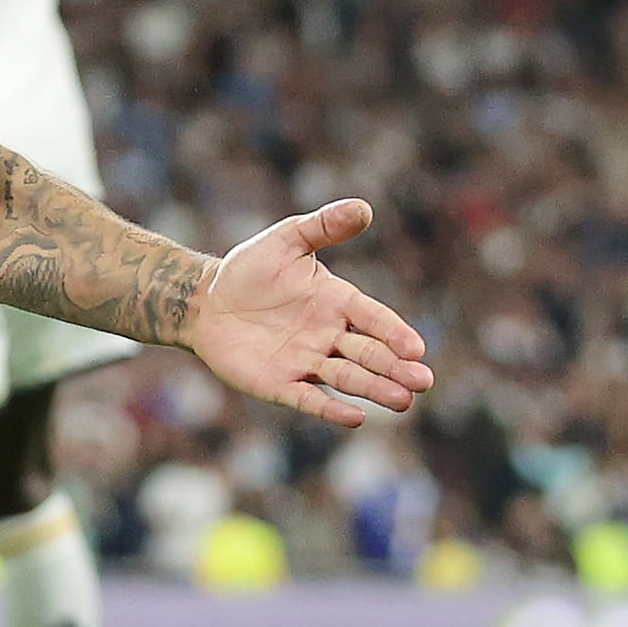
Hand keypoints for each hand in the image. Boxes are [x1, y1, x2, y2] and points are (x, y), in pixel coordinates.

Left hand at [186, 199, 434, 428]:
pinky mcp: (280, 384)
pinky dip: (331, 409)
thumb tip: (364, 207)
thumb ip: (323, 227)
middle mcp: (328, 335)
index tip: (416, 348)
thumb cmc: (250, 269)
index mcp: (337, 302)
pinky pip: (310, 399)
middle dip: (396, 368)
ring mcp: (306, 362)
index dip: (394, 333)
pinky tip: (356, 419)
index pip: (373, 318)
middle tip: (422, 381)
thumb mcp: (286, 240)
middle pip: (369, 354)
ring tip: (403, 401)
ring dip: (375, 389)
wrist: (205, 300)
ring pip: (347, 378)